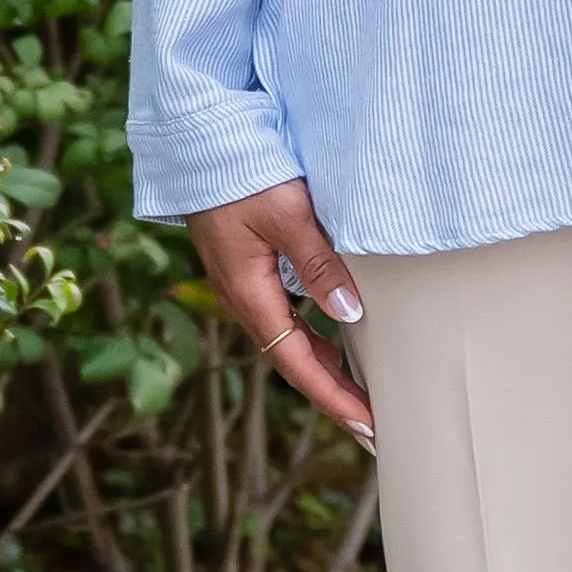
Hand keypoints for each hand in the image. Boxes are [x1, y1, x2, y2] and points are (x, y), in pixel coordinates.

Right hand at [191, 179, 372, 436]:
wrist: (198, 146)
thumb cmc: (243, 175)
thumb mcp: (287, 217)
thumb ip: (319, 265)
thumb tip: (349, 314)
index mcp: (251, 295)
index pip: (298, 364)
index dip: (334, 398)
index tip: (367, 424)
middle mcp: (245, 299)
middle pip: (294, 363)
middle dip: (333, 396)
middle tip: (373, 425)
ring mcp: (246, 287)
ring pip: (290, 342)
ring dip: (324, 371)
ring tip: (360, 394)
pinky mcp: (250, 270)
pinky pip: (285, 318)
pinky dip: (313, 340)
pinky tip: (335, 338)